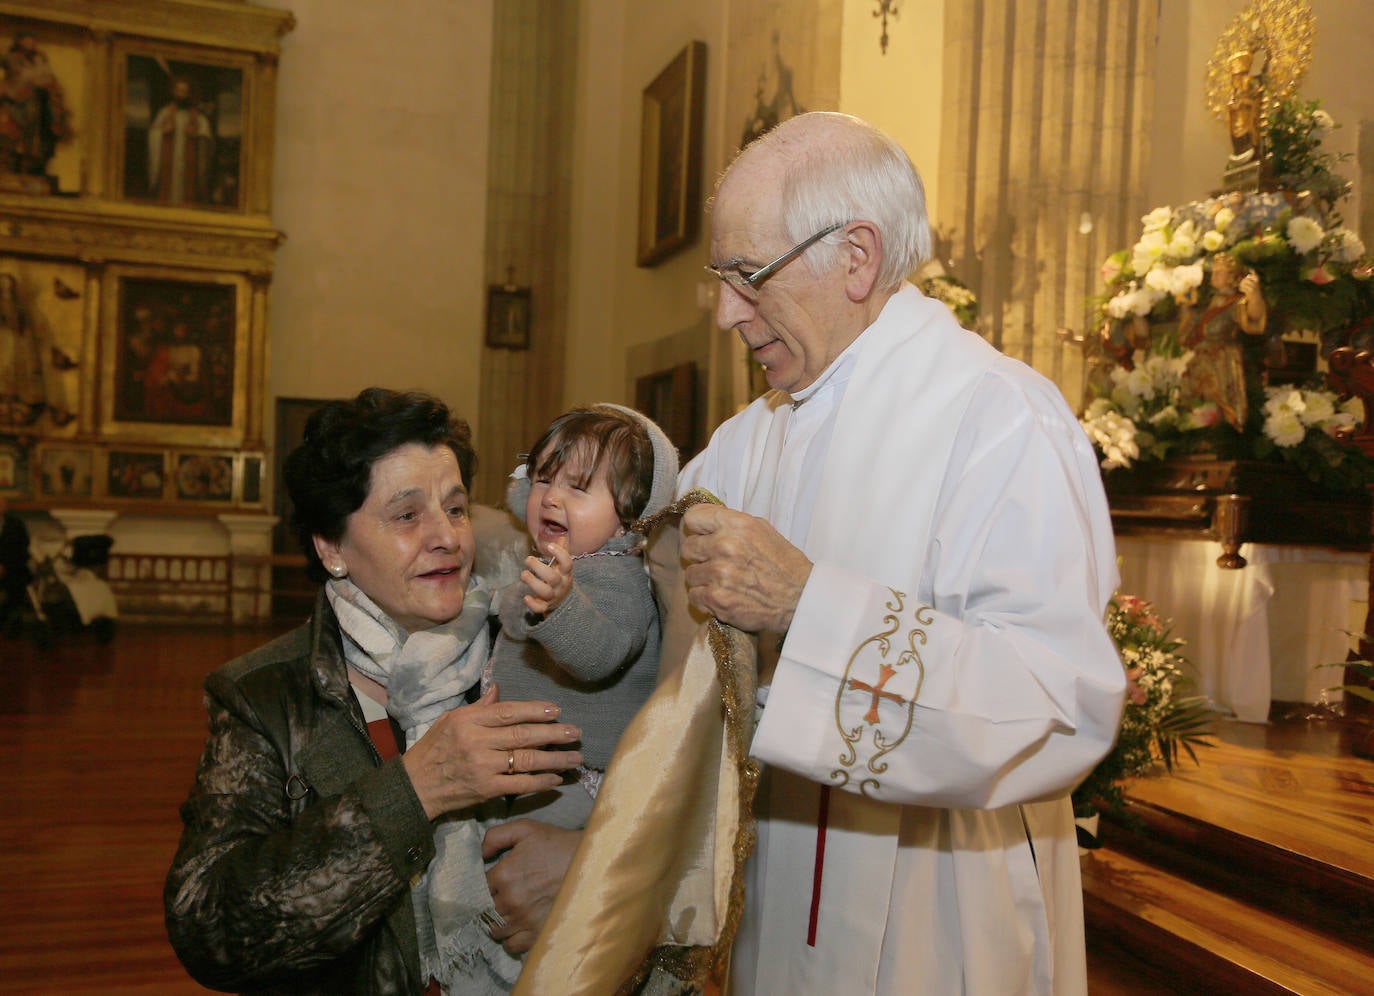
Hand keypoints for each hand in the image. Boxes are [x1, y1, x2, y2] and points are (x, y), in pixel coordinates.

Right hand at [401, 685, 582, 818]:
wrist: (415, 786)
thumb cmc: (433, 750)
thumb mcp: (450, 720)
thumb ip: (478, 708)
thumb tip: (498, 689)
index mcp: (469, 721)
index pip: (508, 712)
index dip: (535, 710)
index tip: (556, 710)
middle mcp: (477, 741)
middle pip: (523, 735)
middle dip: (553, 733)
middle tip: (575, 733)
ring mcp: (482, 766)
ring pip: (526, 760)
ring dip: (555, 759)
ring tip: (575, 757)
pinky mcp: (486, 789)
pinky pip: (519, 784)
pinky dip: (540, 782)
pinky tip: (557, 778)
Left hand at [482, 819, 581, 953]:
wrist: (589, 863)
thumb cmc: (557, 844)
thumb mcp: (525, 829)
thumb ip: (495, 836)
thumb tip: (480, 854)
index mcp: (504, 874)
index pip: (477, 888)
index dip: (482, 886)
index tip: (491, 884)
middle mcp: (511, 900)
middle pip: (484, 911)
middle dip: (488, 904)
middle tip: (500, 897)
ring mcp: (524, 920)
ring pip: (496, 929)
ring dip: (498, 922)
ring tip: (508, 912)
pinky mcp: (537, 933)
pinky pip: (512, 945)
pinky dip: (511, 938)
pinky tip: (518, 926)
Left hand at [521, 537, 572, 615]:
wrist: (564, 602)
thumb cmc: (560, 579)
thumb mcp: (562, 566)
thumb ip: (562, 552)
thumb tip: (561, 536)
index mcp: (565, 573)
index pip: (567, 563)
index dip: (560, 554)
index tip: (549, 546)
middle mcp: (561, 585)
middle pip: (552, 577)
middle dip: (538, 568)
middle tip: (528, 559)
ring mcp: (553, 596)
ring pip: (546, 592)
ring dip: (533, 583)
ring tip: (523, 574)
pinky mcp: (545, 607)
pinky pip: (540, 608)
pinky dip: (532, 604)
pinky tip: (526, 597)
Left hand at [679, 503, 811, 632]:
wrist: (801, 598)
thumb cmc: (783, 565)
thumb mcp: (762, 530)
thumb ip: (731, 524)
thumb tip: (705, 524)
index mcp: (738, 524)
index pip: (693, 517)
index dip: (698, 529)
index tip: (703, 536)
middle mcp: (726, 545)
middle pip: (687, 547)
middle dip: (700, 556)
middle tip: (717, 563)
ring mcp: (719, 573)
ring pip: (690, 574)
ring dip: (704, 580)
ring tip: (725, 582)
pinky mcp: (717, 598)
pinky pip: (694, 596)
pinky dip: (706, 599)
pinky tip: (724, 596)